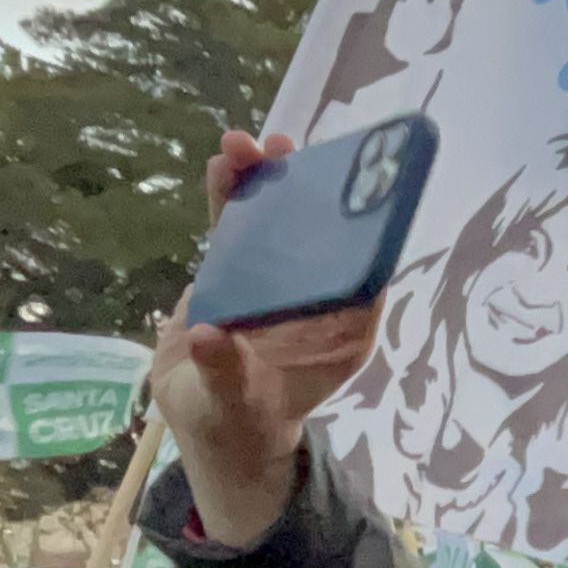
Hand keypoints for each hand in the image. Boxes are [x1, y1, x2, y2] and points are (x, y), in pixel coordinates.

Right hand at [152, 131, 383, 548]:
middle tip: (284, 147)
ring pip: (276, 222)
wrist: (209, 424)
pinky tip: (221, 165)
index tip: (349, 182)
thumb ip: (223, 371)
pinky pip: (237, 229)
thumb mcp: (228, 403)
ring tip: (244, 144)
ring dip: (263, 180)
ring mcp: (278, 281)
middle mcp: (315, 298)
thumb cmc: (236, 419)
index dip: (359, 226)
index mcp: (341, 331)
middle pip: (318, 234)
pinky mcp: (240, 273)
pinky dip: (231, 198)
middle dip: (305, 188)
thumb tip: (206, 336)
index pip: (362, 271)